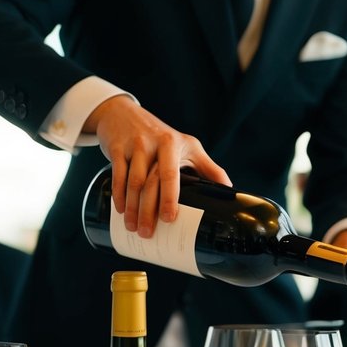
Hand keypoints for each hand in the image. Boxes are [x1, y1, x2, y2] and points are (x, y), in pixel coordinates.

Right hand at [86, 95, 230, 236]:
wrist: (124, 112)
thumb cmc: (161, 135)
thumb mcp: (187, 145)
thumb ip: (209, 168)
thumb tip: (230, 191)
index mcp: (174, 145)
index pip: (171, 175)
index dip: (170, 198)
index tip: (169, 219)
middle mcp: (154, 143)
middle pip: (150, 183)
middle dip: (148, 210)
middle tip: (148, 233)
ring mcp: (134, 145)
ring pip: (132, 182)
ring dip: (132, 208)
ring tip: (133, 228)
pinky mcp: (117, 147)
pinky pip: (117, 175)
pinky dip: (119, 195)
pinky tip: (121, 210)